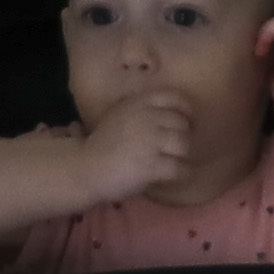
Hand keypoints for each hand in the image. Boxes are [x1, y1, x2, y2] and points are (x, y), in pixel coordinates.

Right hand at [69, 92, 204, 207]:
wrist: (86, 168)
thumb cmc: (102, 145)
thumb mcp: (118, 115)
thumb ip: (140, 111)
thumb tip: (171, 114)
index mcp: (137, 103)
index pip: (173, 97)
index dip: (185, 108)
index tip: (188, 119)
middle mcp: (146, 118)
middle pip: (182, 124)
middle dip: (183, 136)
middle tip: (178, 147)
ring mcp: (150, 141)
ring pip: (184, 145)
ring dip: (184, 155)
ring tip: (177, 161)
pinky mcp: (152, 165)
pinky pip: (180, 168)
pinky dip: (183, 173)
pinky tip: (177, 176)